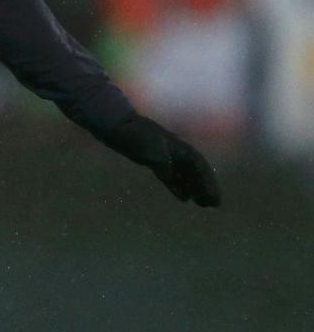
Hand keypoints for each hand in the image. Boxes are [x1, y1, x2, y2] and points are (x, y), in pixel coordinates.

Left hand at [103, 115, 221, 206]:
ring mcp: (166, 156)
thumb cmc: (134, 135)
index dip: (208, 182)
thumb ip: (161, 162)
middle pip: (196, 172)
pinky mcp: (154, 161)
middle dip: (207, 187)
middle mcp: (177, 152)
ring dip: (196, 189)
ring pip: (186, 175)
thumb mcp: (149, 148)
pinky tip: (184, 199)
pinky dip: (179, 187)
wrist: (117, 125)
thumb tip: (169, 175)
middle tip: (214, 205)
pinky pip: (172, 177)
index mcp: (179, 147)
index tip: (214, 198)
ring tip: (203, 204)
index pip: (199, 166)